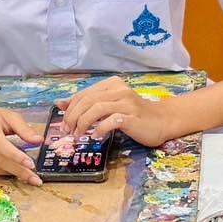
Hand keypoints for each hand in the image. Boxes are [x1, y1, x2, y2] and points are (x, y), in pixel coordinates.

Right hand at [0, 104, 43, 185]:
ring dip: (12, 174)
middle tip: (35, 179)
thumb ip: (24, 129)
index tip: (31, 165)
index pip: (2, 145)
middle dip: (19, 171)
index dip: (17, 157)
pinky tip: (13, 172)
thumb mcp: (10, 117)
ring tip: (28, 177)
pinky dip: (2, 173)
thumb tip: (39, 140)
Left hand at [58, 78, 182, 147]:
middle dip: (73, 117)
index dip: (70, 109)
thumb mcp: (108, 106)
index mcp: (111, 84)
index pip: (83, 94)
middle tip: (67, 132)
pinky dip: (100, 129)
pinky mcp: (133, 117)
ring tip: (78, 135)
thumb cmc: (133, 115)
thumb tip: (60, 103)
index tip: (63, 125)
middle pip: (87, 100)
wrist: (162, 121)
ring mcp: (127, 103)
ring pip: (97, 108)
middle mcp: (119, 90)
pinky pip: (111, 121)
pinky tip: (96, 136)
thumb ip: (87, 104)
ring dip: (83, 123)